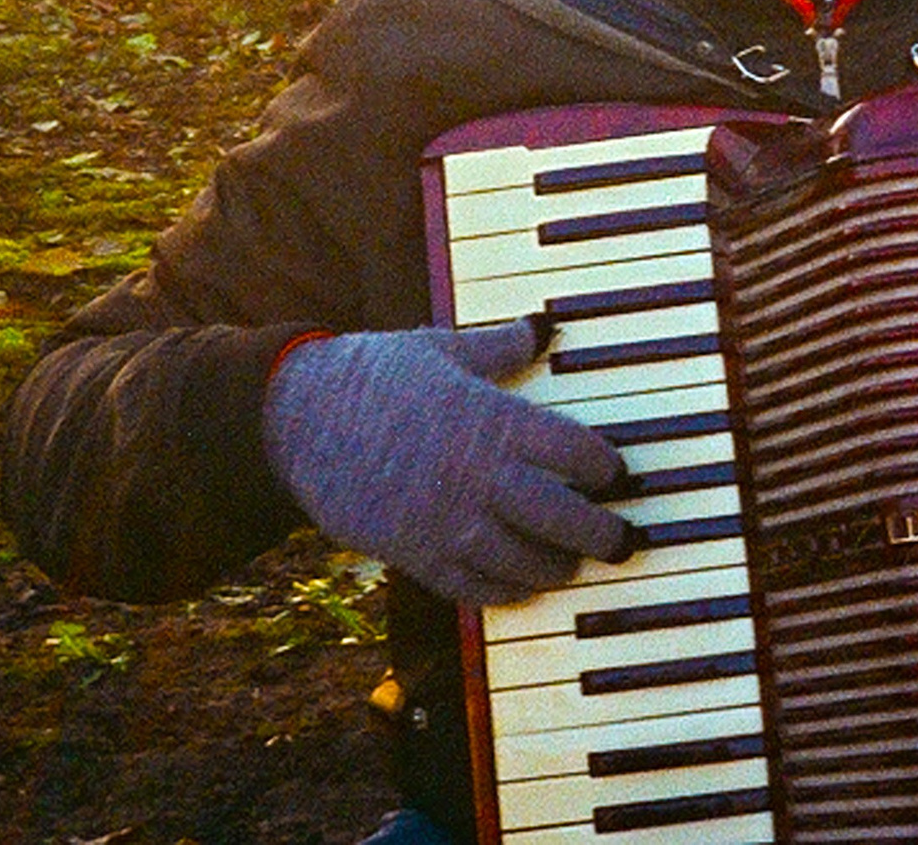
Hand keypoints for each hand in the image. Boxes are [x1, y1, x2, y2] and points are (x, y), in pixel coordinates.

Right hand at [262, 319, 635, 604]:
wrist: (298, 418)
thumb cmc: (371, 374)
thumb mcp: (439, 349)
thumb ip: (497, 347)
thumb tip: (539, 326)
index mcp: (493, 420)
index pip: (576, 452)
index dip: (605, 468)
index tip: (615, 474)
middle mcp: (479, 476)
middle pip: (563, 517)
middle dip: (600, 534)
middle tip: (619, 540)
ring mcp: (448, 521)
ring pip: (525, 561)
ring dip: (558, 567)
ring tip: (572, 563)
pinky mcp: (416, 554)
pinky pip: (475, 587)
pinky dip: (506, 591)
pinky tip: (522, 585)